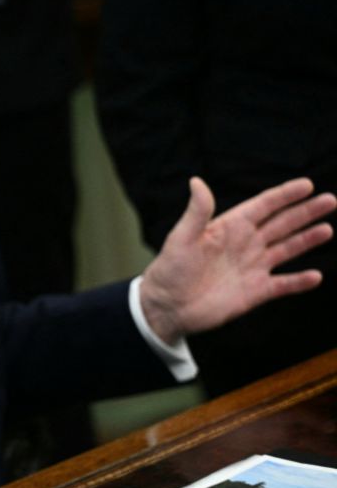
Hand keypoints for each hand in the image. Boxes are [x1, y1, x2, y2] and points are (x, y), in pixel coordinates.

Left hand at [140, 177, 335, 343]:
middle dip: (306, 212)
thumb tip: (196, 181)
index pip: (263, 206)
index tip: (307, 185)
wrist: (167, 306)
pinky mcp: (255, 291)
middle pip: (282, 223)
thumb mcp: (182, 238)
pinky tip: (316, 276)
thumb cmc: (170, 269)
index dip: (285, 195)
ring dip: (307, 240)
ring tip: (328, 230)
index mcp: (230, 226)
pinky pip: (283, 284)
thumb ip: (197, 212)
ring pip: (287, 249)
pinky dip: (299, 281)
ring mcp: (252, 267)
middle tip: (330, 200)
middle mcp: (245, 244)